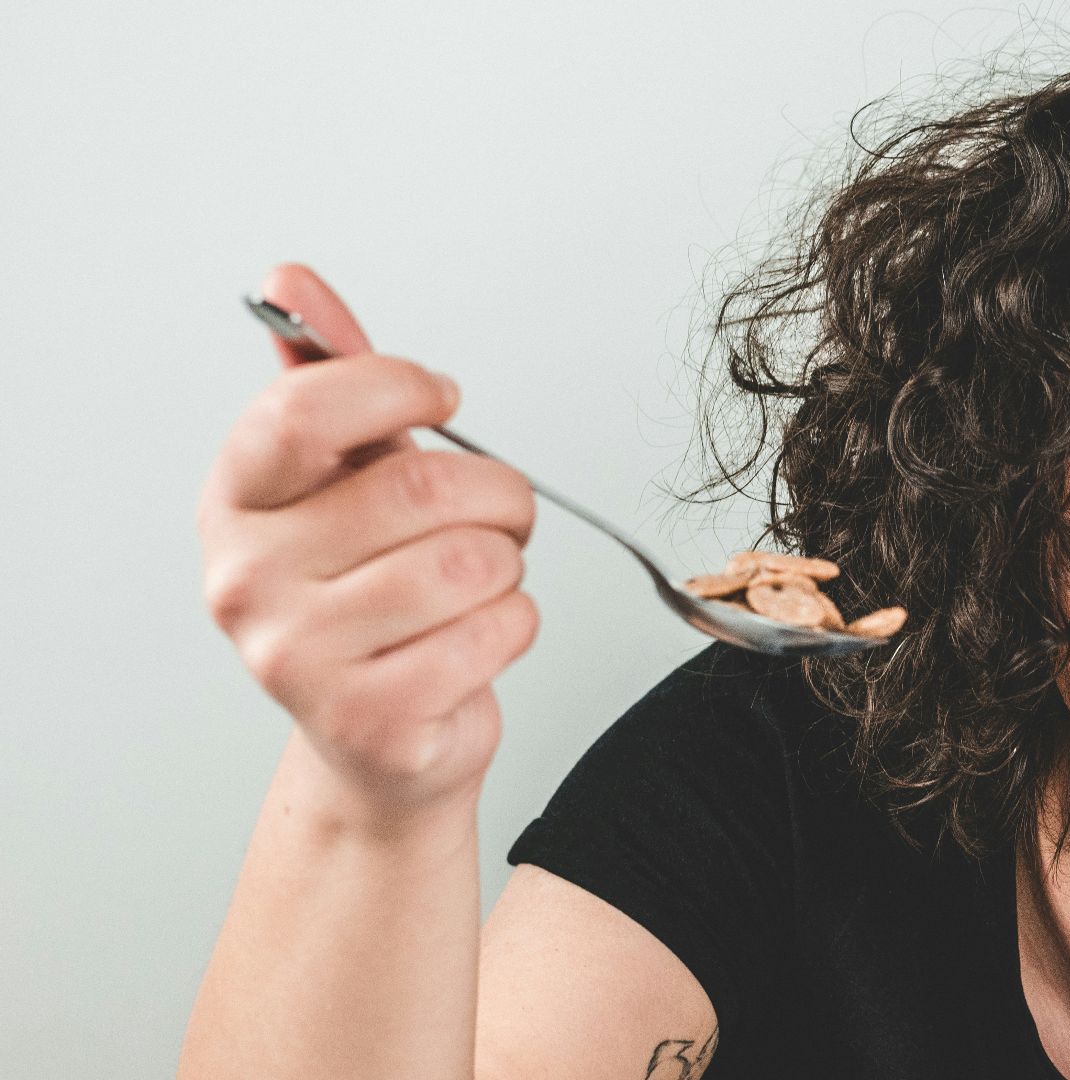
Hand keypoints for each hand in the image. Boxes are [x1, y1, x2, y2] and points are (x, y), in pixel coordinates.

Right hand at [196, 264, 539, 828]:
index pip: (306, 409)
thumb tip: (291, 280)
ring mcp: (297, 657)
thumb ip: (330, 378)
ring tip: (483, 579)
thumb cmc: (366, 594)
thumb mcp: (345, 478)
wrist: (377, 739)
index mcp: (235, 502)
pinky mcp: (369, 718)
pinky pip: (496, 631)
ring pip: (471, 563)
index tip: (442, 398)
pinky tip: (479, 636)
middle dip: (498, 492)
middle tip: (502, 510)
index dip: (398, 386)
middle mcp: (247, 578)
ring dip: (509, 564)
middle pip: (420, 488)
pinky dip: (517, 624)